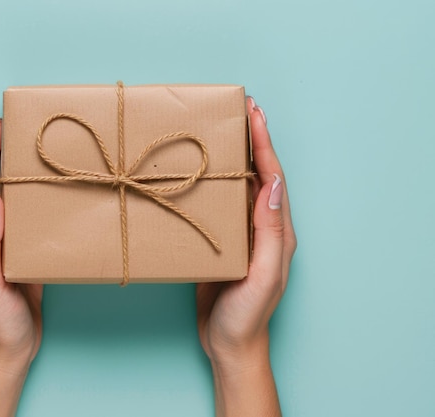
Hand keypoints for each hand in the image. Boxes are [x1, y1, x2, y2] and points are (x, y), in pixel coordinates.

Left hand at [0, 119, 42, 416]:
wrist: (11, 347)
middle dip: (3, 157)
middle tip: (20, 129)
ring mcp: (3, 242)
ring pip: (13, 199)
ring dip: (22, 175)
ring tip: (36, 150)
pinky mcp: (21, 250)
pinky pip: (28, 218)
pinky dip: (37, 199)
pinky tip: (49, 188)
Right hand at [196, 97, 295, 415]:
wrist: (228, 344)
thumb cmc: (247, 315)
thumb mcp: (262, 275)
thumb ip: (270, 232)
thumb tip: (273, 185)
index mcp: (276, 231)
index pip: (272, 178)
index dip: (264, 144)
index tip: (254, 113)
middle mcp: (261, 226)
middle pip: (257, 174)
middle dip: (250, 141)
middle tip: (237, 111)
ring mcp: (241, 234)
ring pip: (237, 186)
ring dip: (231, 158)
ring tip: (218, 131)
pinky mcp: (221, 242)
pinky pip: (218, 205)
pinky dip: (212, 183)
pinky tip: (198, 173)